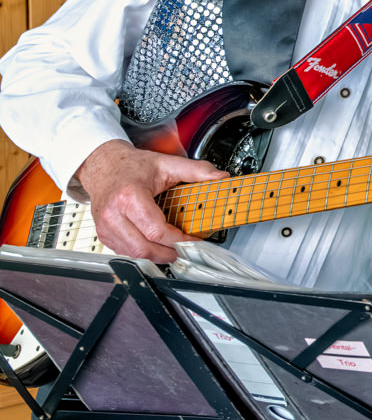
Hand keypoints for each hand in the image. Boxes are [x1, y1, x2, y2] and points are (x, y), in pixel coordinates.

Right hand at [69, 139, 226, 261]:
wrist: (104, 165)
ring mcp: (105, 226)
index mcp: (129, 197)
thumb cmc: (132, 166)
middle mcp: (113, 213)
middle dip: (169, 253)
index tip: (194, 240)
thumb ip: (196, 170)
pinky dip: (142, 252)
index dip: (178, 240)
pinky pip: (124, 251)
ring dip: (156, 256)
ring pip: (133, 254)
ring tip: (173, 250)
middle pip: (144, 248)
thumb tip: (220, 177)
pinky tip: (154, 246)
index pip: (156, 231)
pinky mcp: (103, 233)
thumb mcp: (166, 163)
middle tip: (185, 250)